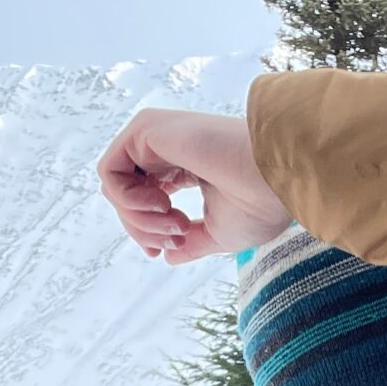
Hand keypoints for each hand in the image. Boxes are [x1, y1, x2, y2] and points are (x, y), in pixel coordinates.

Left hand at [95, 106, 292, 263]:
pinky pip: (109, 173)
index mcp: (186, 168)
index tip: (165, 250)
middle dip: (143, 229)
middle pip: (126, 198)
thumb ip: (190, 242)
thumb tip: (166, 256)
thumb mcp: (218, 234)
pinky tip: (162, 204)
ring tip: (174, 223)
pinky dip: (128, 201)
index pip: (146, 200)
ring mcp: (155, 137)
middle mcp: (167, 150)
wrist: (277, 178)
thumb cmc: (262, 203)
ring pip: (115, 187)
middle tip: (176, 237)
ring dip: (138, 219)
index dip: (146, 231)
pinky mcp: (145, 129)